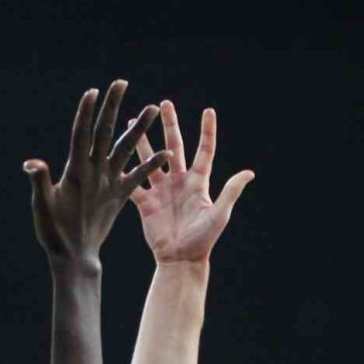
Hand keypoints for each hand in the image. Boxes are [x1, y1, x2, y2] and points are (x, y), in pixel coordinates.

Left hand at [25, 80, 170, 264]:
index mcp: (74, 170)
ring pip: (125, 148)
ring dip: (138, 129)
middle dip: (112, 107)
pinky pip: (138, 175)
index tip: (93, 91)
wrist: (72, 255)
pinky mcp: (119, 194)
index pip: (81, 135)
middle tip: (121, 82)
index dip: (86, 113)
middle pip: (104, 132)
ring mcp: (106, 180)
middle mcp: (91, 170)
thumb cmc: (54, 233)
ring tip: (153, 108)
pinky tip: (166, 153)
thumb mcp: (44, 207)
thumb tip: (31, 163)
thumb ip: (41, 183)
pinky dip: (151, 165)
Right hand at [129, 101, 253, 262]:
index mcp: (197, 182)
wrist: (180, 259)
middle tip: (162, 104)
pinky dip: (124, 171)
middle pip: (173, 147)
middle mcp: (178, 182)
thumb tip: (249, 172)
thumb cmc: (203, 239)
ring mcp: (160, 191)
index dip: (207, 131)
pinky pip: (133, 183)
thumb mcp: (219, 214)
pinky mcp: (145, 203)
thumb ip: (230, 191)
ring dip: (142, 141)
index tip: (208, 111)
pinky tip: (113, 155)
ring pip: (149, 159)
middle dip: (168, 125)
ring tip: (133, 121)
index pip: (204, 151)